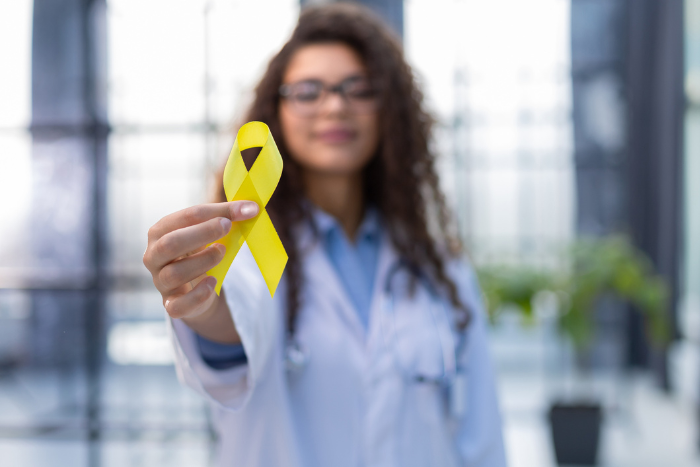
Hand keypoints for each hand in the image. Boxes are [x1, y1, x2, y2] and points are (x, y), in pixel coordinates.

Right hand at [143, 201, 258, 340]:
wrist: (194, 286)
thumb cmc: (199, 251)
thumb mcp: (208, 232)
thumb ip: (226, 218)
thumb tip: (251, 208)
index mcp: (161, 231)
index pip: (185, 217)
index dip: (216, 212)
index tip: (245, 210)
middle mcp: (154, 255)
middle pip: (170, 244)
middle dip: (202, 233)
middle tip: (227, 226)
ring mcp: (160, 281)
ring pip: (174, 274)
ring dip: (202, 261)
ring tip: (222, 251)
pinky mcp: (171, 304)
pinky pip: (177, 306)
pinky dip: (196, 295)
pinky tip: (213, 283)